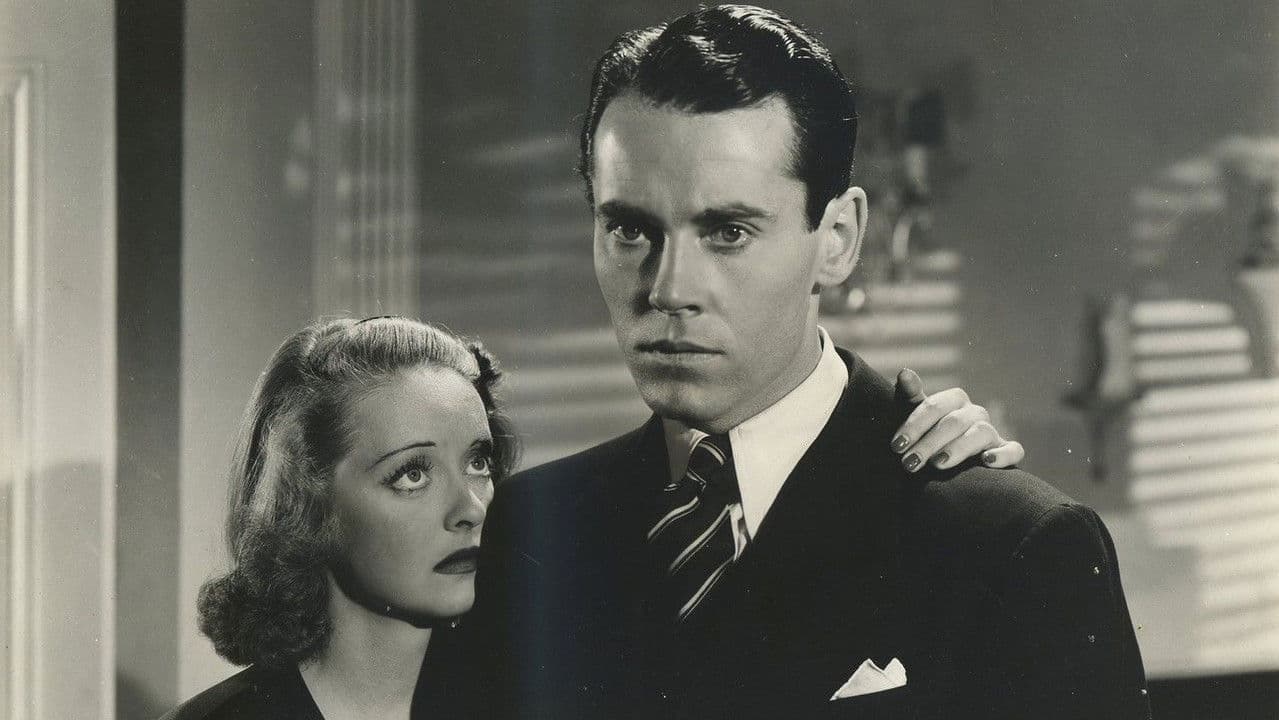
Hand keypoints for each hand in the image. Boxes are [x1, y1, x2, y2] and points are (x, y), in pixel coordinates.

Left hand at [891, 368, 1024, 472]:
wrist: (952, 461)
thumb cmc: (930, 434)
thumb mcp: (917, 416)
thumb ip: (910, 396)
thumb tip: (904, 371)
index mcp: (954, 400)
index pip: (934, 406)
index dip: (914, 425)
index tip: (896, 446)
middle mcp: (975, 412)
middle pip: (953, 422)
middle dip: (929, 443)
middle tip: (909, 463)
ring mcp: (992, 431)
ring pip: (981, 433)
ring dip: (958, 448)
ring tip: (938, 464)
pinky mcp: (1006, 451)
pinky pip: (1013, 450)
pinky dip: (1002, 454)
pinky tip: (987, 461)